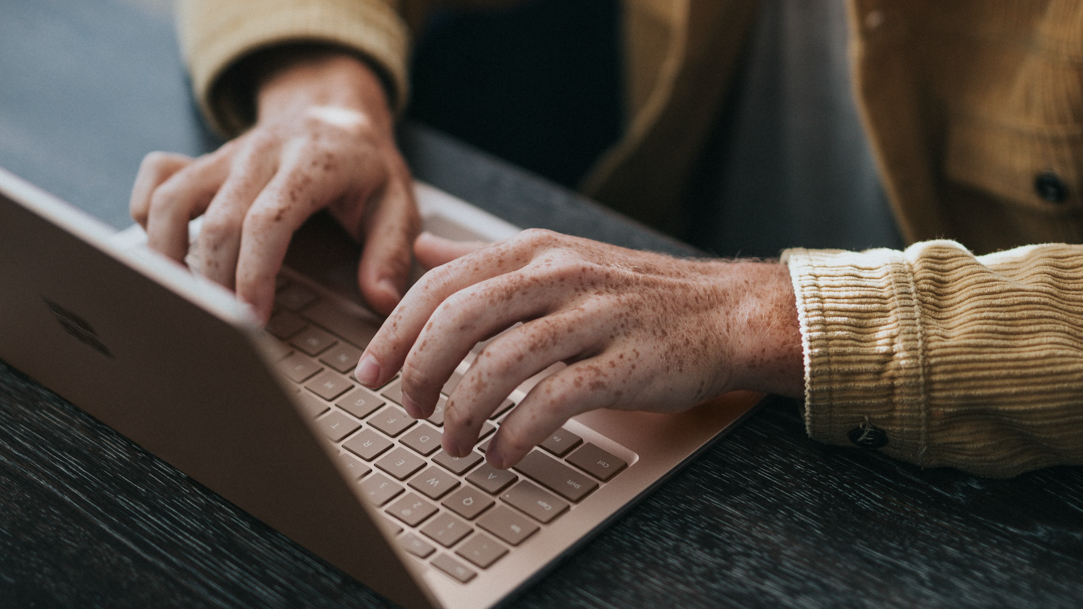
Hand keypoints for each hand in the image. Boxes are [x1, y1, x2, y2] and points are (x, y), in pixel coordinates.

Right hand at [129, 49, 418, 321]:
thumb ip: (391, 251)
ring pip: (171, 199)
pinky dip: (147, 215)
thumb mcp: (398, 201)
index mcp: (311, 163)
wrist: (333, 109)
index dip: (254, 273)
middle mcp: (260, 153)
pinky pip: (156, 178)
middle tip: (227, 327)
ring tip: (189, 300)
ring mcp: (226, 155)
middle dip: (216, 282)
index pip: (267, 221)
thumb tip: (381, 301)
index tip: (253, 319)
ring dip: (169, 255)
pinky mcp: (202, 160)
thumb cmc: (364, 165)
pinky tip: (165, 251)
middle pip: (217, 222)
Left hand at [356, 230, 802, 467]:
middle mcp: (559, 276)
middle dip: (419, 369)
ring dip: (464, 410)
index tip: (371, 371)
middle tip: (408, 408)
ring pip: (502, 361)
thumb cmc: (636, 293)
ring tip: (453, 442)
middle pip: (461, 317)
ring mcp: (594, 317)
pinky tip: (503, 453)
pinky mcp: (624, 363)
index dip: (396, 329)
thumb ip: (487, 258)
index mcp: (535, 252)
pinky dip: (517, 432)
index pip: (442, 283)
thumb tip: (424, 251)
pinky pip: (554, 400)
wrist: (725, 311)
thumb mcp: (559, 259)